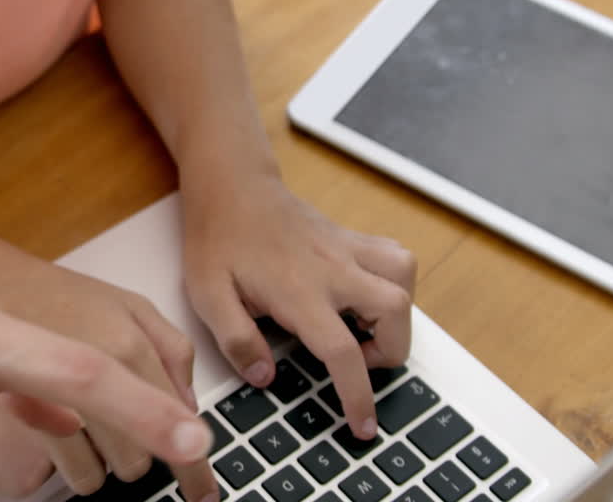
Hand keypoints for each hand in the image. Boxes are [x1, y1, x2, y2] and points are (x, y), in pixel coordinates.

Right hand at [0, 257, 219, 501]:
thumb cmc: (50, 293)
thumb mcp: (126, 303)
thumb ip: (171, 349)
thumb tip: (190, 408)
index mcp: (127, 347)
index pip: (176, 426)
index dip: (193, 472)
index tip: (203, 496)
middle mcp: (92, 377)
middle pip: (134, 463)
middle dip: (128, 453)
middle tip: (107, 425)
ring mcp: (49, 403)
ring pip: (91, 477)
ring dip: (89, 463)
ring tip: (71, 425)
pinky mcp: (10, 424)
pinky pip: (48, 475)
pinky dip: (51, 463)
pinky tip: (43, 431)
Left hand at [180, 172, 415, 439]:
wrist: (230, 187)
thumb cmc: (217, 240)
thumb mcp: (208, 296)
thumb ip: (236, 340)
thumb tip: (264, 377)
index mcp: (298, 292)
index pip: (342, 352)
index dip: (358, 395)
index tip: (362, 425)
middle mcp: (333, 269)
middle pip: (394, 311)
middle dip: (390, 350)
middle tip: (357, 361)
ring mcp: (346, 250)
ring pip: (404, 278)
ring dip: (397, 313)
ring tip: (364, 328)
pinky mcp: (351, 238)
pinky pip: (395, 257)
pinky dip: (395, 281)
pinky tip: (366, 295)